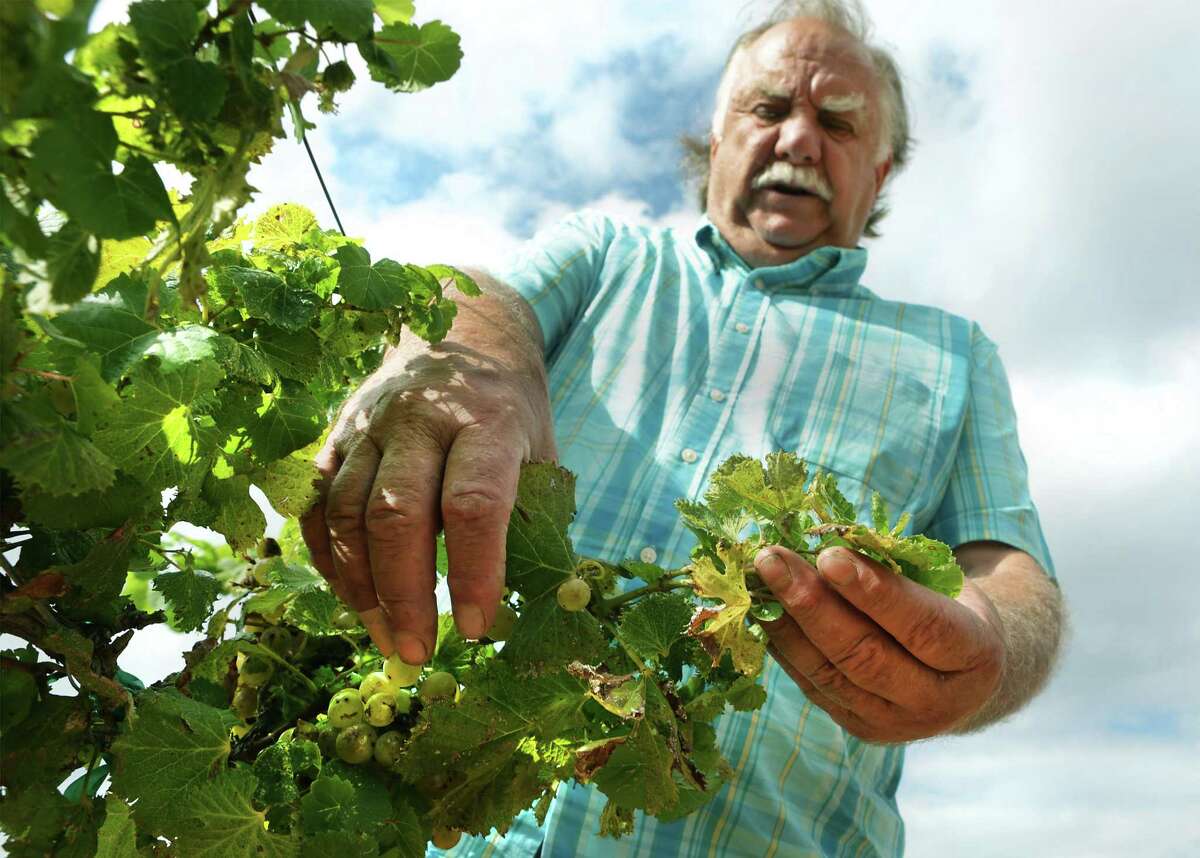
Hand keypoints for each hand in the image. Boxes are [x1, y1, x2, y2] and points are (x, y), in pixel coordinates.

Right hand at [300, 349, 555, 662]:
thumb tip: (523, 606)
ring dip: (361, 587)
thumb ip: (530, 517)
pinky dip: (328, 558)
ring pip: (348, 513)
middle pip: (397, 514)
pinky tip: (352, 597)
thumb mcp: (540, 452)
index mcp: (486, 421)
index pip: (472, 503)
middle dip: (404, 593)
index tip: (475, 627)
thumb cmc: (510, 411)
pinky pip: (317, 504)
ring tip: (385, 637)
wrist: (463, 333)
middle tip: (417, 651)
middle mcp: (421, 419)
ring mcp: (369, 424)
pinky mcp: (335, 434)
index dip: (473, 571)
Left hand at [755, 545, 1004, 742]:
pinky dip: (783, 647)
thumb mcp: (943, 584)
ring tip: (756, 581)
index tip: (828, 555)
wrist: (960, 676)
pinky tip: (761, 612)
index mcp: (976, 655)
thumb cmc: (949, 609)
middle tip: (772, 561)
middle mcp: (938, 701)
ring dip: (786, 624)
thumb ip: (895, 569)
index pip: (922, 626)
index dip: (874, 592)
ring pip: (831, 675)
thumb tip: (824, 540)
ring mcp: (895, 724)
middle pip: (866, 656)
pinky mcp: (859, 728)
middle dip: (812, 604)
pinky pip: (813, 686)